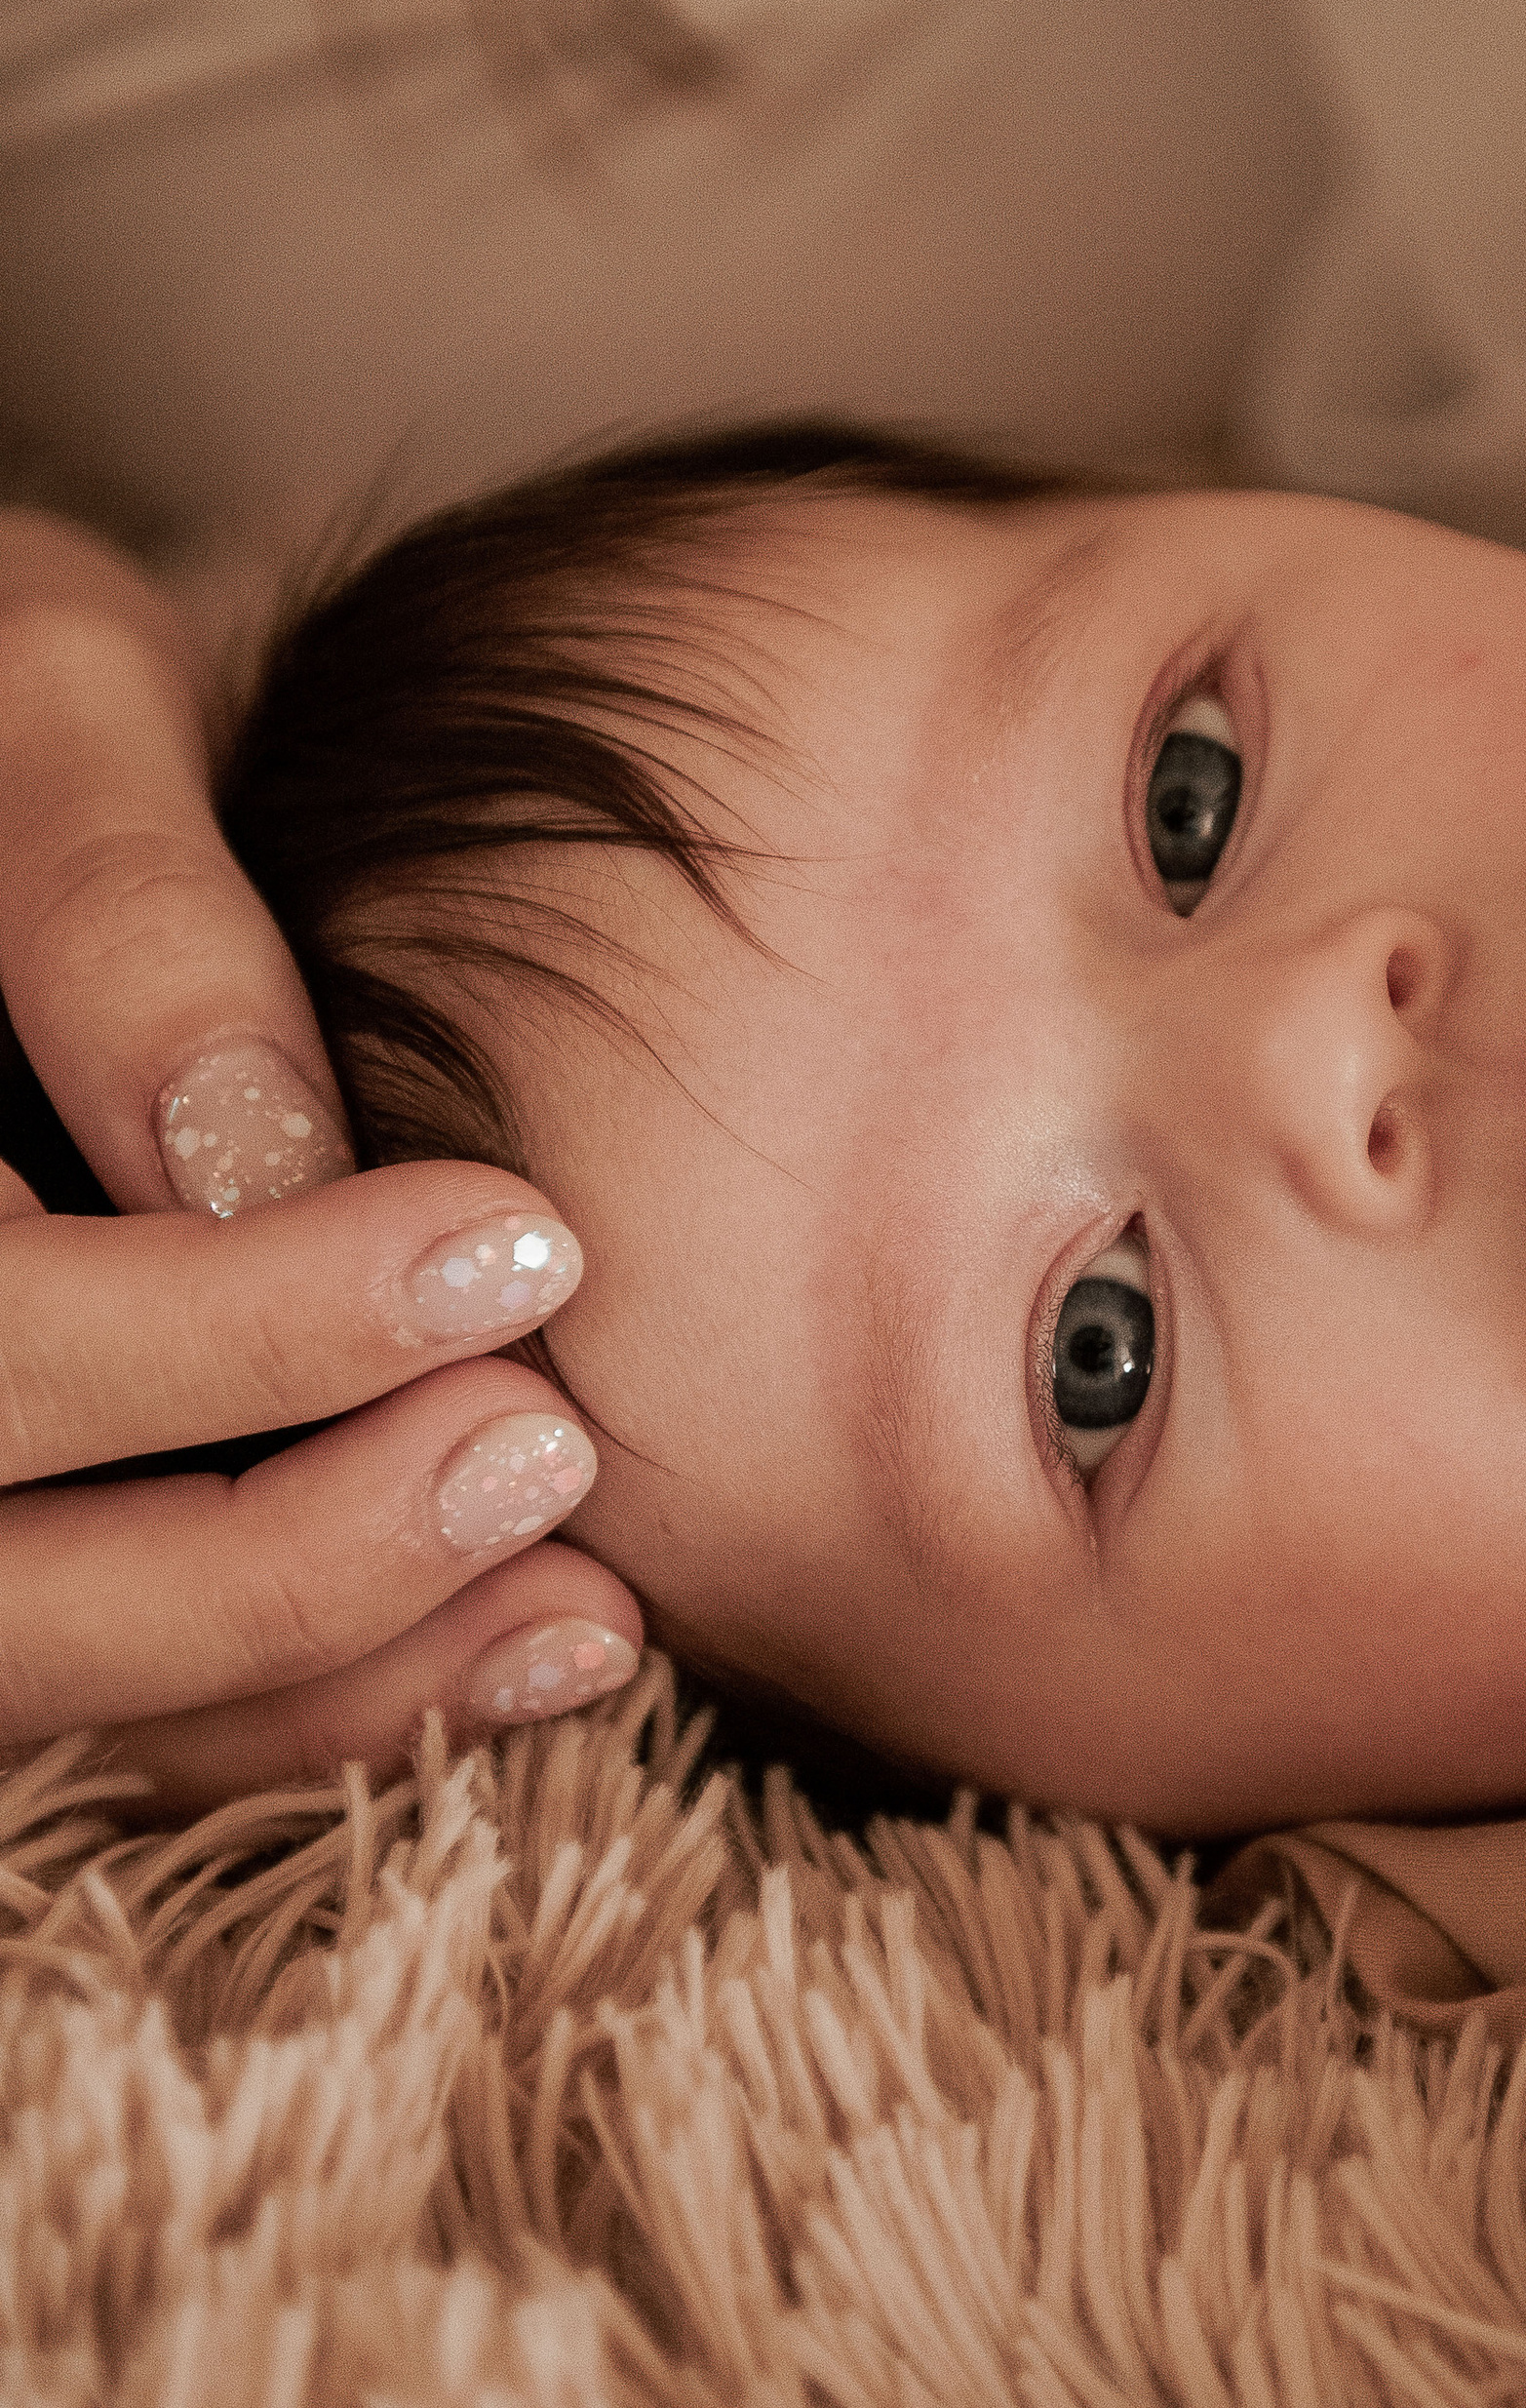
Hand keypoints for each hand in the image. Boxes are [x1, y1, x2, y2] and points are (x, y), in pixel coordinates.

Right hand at [0, 517, 640, 1800]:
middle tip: (550, 1444)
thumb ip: (112, 902)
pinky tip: (544, 1638)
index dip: (230, 1333)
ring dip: (324, 1677)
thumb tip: (251, 1156)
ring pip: (57, 1682)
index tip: (511, 1242)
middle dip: (279, 1559)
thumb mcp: (46, 701)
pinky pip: (130, 1707)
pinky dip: (327, 1707)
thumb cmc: (27, 718)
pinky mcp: (32, 1522)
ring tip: (588, 1601)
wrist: (22, 790)